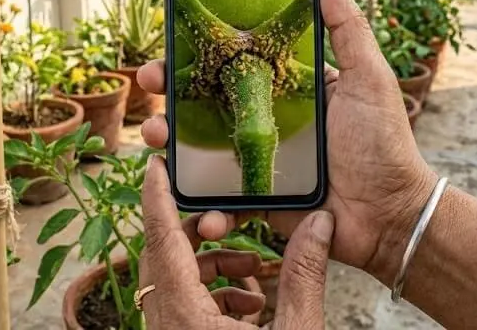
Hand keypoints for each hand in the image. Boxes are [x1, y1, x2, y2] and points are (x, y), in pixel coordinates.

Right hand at [138, 0, 436, 284]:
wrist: (389, 216)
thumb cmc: (383, 143)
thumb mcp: (366, 78)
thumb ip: (347, 27)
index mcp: (287, 88)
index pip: (234, 63)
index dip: (198, 54)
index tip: (171, 46)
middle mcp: (267, 120)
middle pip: (206, 101)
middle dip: (170, 93)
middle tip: (149, 84)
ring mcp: (258, 160)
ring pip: (200, 148)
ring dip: (171, 142)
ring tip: (157, 137)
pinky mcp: (258, 198)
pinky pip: (220, 199)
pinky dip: (204, 202)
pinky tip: (192, 199)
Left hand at [140, 155, 334, 328]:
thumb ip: (303, 278)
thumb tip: (319, 224)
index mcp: (184, 316)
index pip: (161, 239)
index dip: (157, 196)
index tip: (157, 162)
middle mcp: (166, 325)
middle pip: (164, 255)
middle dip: (196, 230)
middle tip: (225, 215)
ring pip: (174, 281)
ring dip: (210, 264)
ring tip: (253, 267)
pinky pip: (183, 306)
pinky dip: (212, 293)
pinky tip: (250, 304)